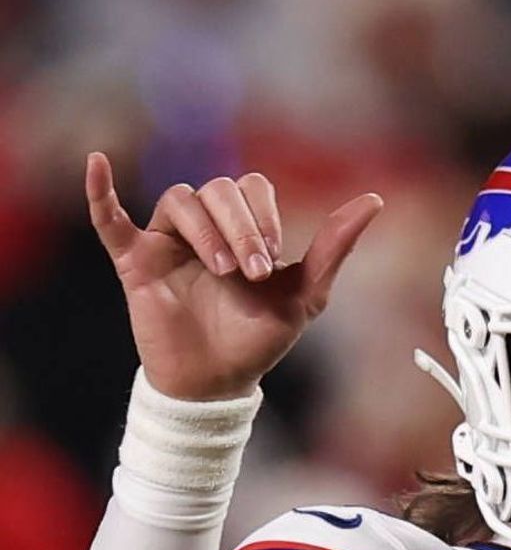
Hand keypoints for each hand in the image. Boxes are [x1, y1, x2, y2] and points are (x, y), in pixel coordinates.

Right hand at [86, 153, 382, 400]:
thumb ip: (333, 248)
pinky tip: (97, 164)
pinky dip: (100, 192)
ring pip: (180, 201)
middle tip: (251, 272)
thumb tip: (375, 201)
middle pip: (216, 190)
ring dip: (205, 231)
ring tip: (222, 272)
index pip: (250, 189)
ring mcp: (167, 242)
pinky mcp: (136, 262)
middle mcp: (205, 228)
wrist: (218, 385)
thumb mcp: (304, 296)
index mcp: (242, 228)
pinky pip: (110, 218)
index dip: (263, 216)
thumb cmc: (258, 341)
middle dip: (240, 227)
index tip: (273, 259)